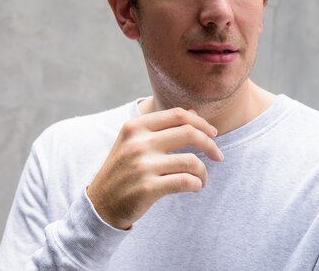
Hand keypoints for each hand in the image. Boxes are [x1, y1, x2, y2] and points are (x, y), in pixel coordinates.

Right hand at [86, 107, 222, 229]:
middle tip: (217, 155)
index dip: (201, 122)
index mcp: (135, 127)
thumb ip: (161, 127)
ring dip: (204, 171)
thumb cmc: (123, 170)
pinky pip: (186, 181)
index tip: (212, 134)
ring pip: (191, 160)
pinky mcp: (148, 188)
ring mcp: (142, 165)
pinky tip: (194, 187)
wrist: (101, 203)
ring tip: (202, 178)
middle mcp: (138, 143)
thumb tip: (195, 114)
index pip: (178, 115)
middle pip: (189, 132)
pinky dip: (197, 184)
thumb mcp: (132, 142)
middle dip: (210, 144)